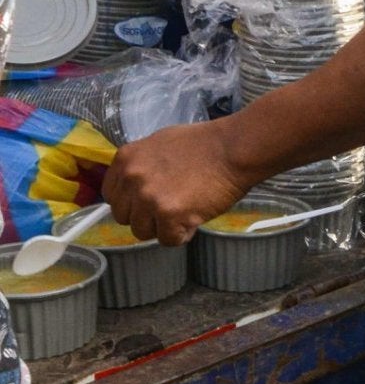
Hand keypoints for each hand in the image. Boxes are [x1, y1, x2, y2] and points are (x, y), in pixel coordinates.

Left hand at [104, 120, 258, 245]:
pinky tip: (194, 220)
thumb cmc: (206, 144)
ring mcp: (148, 198)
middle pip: (123, 216)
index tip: (147, 202)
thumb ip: (143, 164)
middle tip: (170, 209)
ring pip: (141, 231)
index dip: (131, 202)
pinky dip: (181, 235)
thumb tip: (137, 184)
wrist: (233, 149)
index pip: (111, 195)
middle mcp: (131, 179)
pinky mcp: (169, 215)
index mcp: (126, 159)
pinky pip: (167, 239)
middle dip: (145, 216)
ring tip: (184, 214)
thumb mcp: (161, 144)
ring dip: (162, 227)